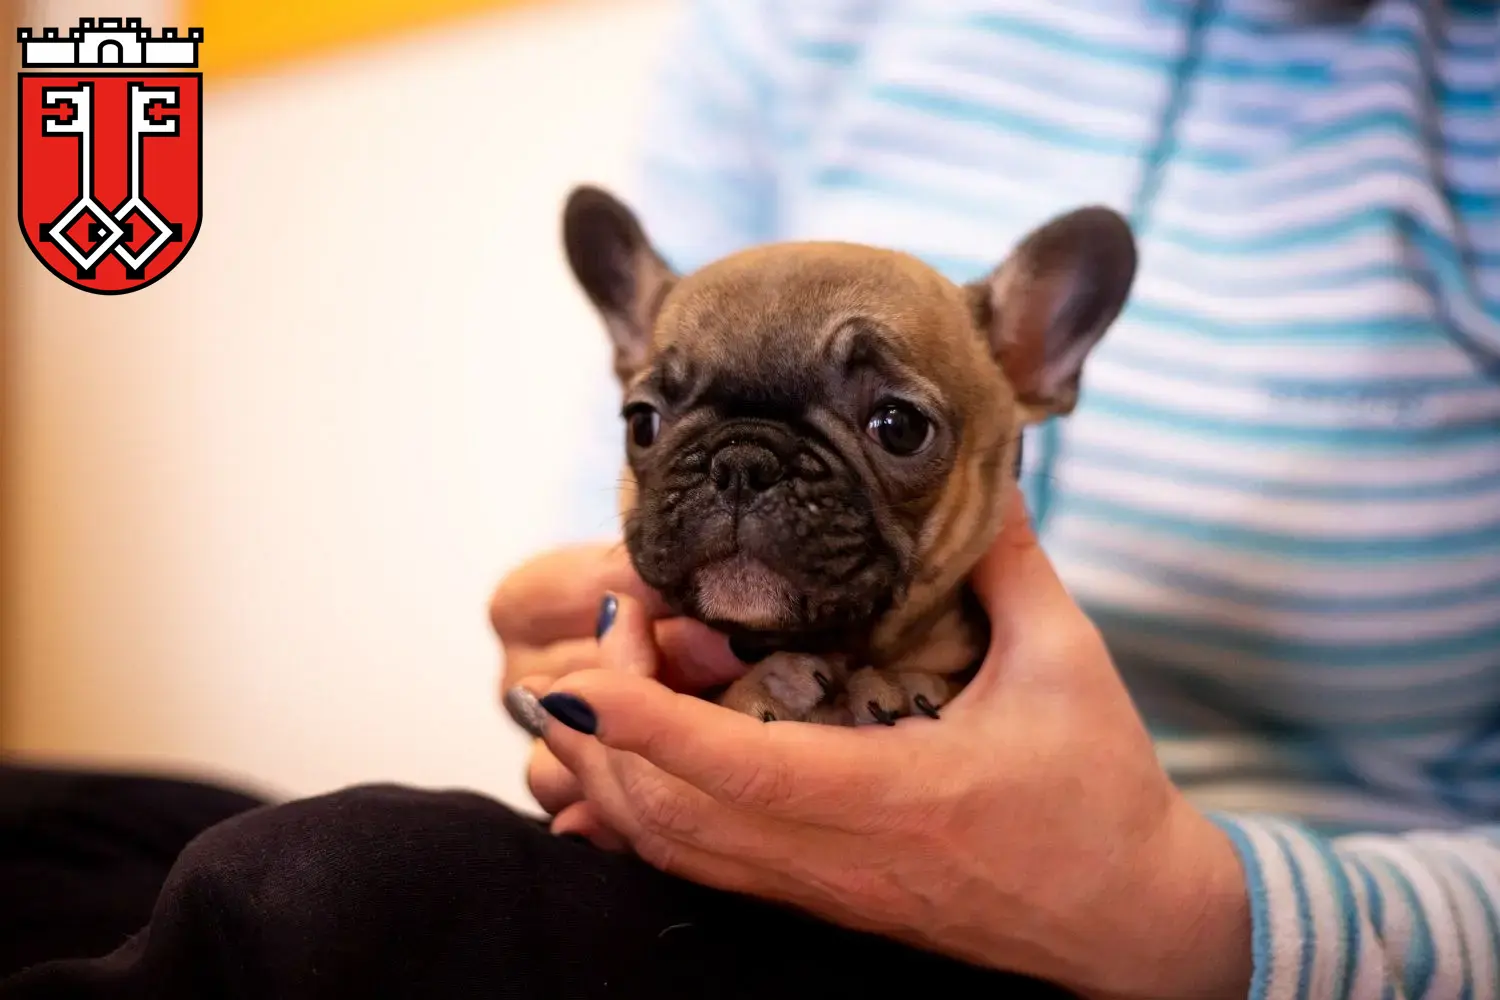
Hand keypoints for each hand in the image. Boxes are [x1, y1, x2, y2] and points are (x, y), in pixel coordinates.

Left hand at [524, 493, 1252, 999]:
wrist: (1129, 924)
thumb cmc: (1101, 797)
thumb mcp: (1068, 662)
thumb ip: (1010, 562)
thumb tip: (982, 469)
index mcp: (899, 794)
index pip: (739, 768)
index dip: (647, 718)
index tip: (588, 659)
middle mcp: (841, 854)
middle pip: (673, 817)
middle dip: (605, 730)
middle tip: (602, 637)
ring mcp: (823, 887)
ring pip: (674, 852)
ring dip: (611, 774)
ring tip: (595, 687)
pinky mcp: (821, 897)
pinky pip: (701, 869)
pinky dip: (641, 818)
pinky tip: (621, 767)